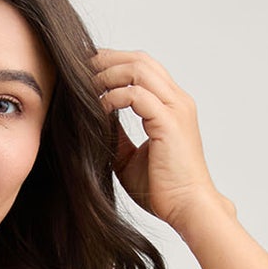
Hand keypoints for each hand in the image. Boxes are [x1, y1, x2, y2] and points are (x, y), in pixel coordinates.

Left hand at [90, 47, 231, 235]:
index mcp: (172, 106)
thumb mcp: (130, 158)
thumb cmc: (164, 190)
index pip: (143, 68)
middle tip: (79, 68)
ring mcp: (175, 108)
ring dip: (108, 74)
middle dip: (107, 60)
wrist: (188, 209)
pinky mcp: (169, 122)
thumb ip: (116, 136)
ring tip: (86, 86)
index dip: (114, 63)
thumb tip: (95, 121)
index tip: (87, 71)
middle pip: (140, 59)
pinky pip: (136, 95)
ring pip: (139, 69)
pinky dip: (113, 97)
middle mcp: (177, 101)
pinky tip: (98, 109)